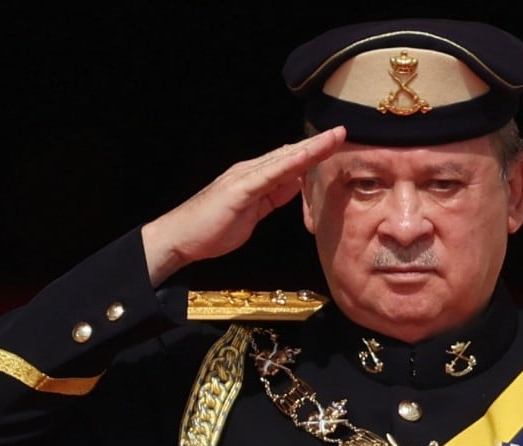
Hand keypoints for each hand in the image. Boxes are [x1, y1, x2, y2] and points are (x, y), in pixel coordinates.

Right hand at [140, 126, 345, 284]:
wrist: (180, 237)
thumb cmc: (213, 229)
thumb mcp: (253, 214)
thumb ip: (272, 198)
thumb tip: (293, 186)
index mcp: (255, 178)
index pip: (290, 162)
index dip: (313, 152)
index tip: (335, 144)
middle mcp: (250, 171)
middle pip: (290, 154)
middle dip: (318, 144)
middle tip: (342, 131)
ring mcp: (245, 178)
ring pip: (284, 159)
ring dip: (311, 148)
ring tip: (335, 137)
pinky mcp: (240, 189)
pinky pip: (271, 175)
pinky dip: (291, 165)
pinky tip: (308, 158)